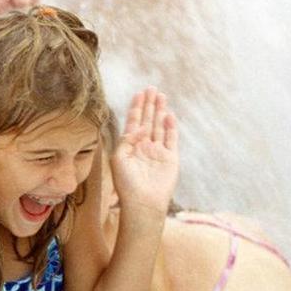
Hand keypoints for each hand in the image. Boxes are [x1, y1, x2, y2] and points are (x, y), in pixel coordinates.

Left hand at [110, 88, 179, 215]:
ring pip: (159, 126)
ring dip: (160, 111)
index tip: (139, 93)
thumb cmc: (126, 184)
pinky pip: (171, 138)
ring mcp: (158, 151)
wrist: (143, 203)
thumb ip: (127, 139)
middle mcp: (144, 146)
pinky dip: (170, 126)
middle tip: (151, 88)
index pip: (133, 122)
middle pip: (147, 120)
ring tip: (161, 96)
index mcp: (130, 146)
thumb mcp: (118, 159)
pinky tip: (169, 115)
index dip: (136, 108)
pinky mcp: (170, 158)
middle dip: (149, 104)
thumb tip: (141, 127)